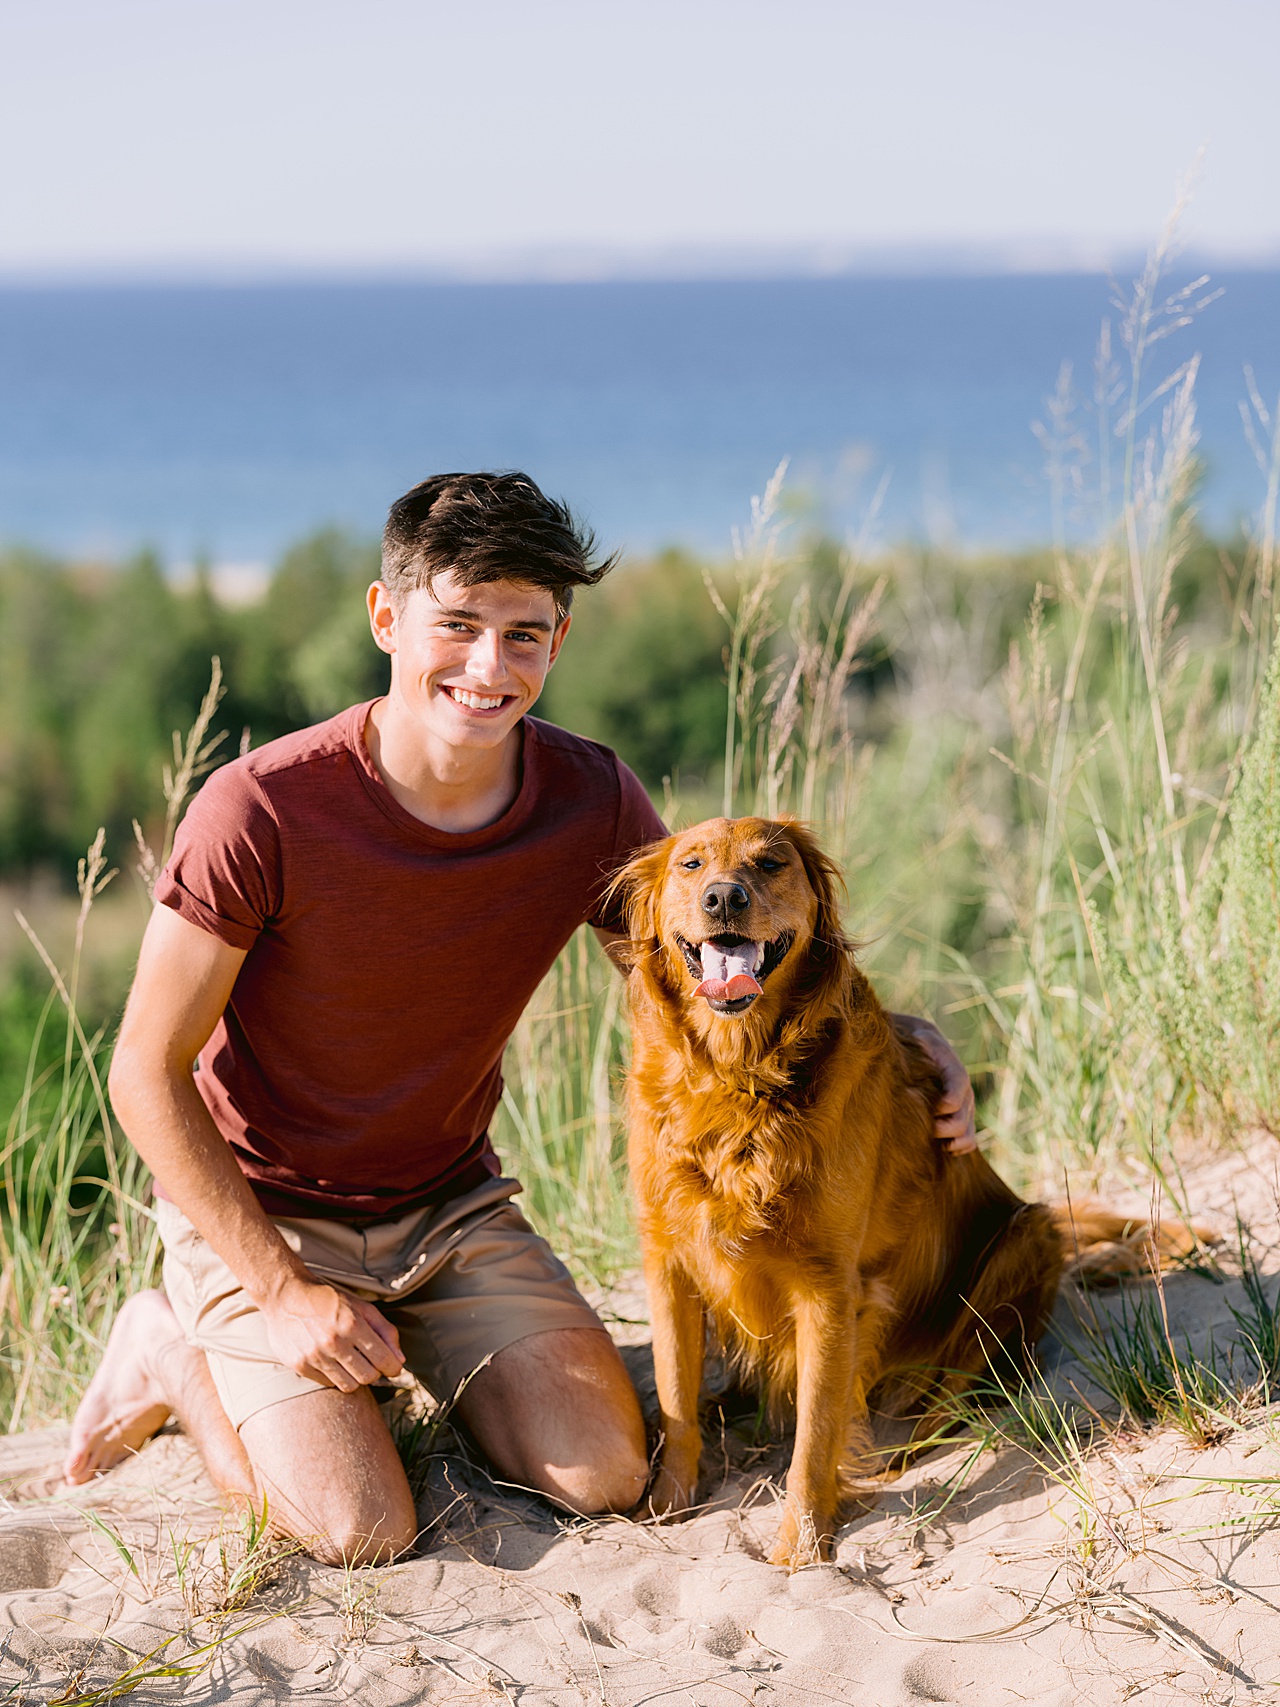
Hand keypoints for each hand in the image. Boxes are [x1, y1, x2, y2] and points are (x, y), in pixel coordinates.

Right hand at [261, 1275, 405, 1392]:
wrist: (286, 1296)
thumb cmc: (328, 1300)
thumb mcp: (361, 1307)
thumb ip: (385, 1331)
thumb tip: (400, 1360)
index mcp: (352, 1324)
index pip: (383, 1360)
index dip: (393, 1368)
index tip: (393, 1368)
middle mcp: (334, 1342)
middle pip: (368, 1377)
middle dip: (375, 1372)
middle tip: (370, 1362)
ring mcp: (315, 1356)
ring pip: (349, 1385)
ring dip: (356, 1377)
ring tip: (352, 1362)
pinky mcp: (300, 1365)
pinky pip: (328, 1383)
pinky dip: (335, 1376)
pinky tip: (332, 1361)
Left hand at [890, 1013, 977, 1154]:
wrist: (926, 1044)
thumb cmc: (915, 1043)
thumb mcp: (914, 1039)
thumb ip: (912, 1049)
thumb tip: (901, 1073)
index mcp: (954, 1072)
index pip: (953, 1098)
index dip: (938, 1110)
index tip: (920, 1106)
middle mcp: (966, 1092)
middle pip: (958, 1123)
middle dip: (936, 1129)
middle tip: (915, 1124)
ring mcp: (967, 1107)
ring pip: (966, 1136)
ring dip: (947, 1142)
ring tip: (926, 1137)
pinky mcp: (964, 1119)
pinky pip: (969, 1142)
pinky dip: (956, 1148)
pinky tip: (939, 1145)